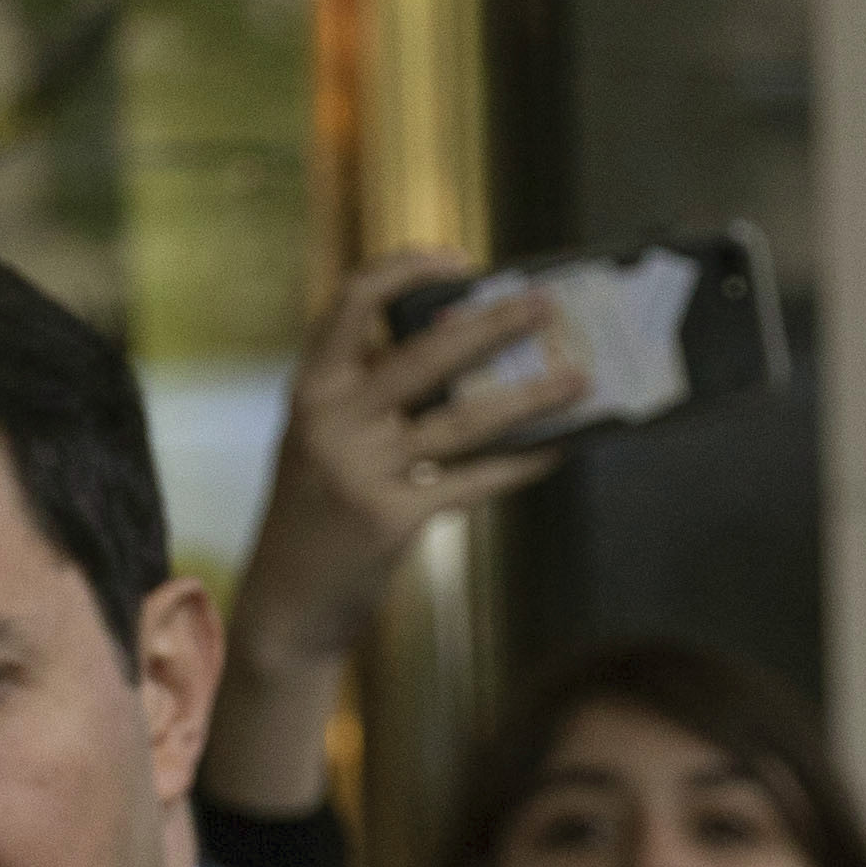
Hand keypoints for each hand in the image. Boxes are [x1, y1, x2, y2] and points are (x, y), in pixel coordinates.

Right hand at [196, 250, 589, 817]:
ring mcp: (361, 471)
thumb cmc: (316, 513)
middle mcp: (330, 421)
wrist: (285, 605)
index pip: (350, 300)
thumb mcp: (323, 440)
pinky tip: (560, 446)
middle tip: (546, 305)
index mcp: (311, 389)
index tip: (458, 261)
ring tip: (580, 377)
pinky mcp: (392, 519)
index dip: (404, 270)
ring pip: (464, 418)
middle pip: (426, 352)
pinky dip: (522, 462)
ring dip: (531, 394)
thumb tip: (468, 345)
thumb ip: (372, 395)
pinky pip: (475, 479)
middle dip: (495, 323)